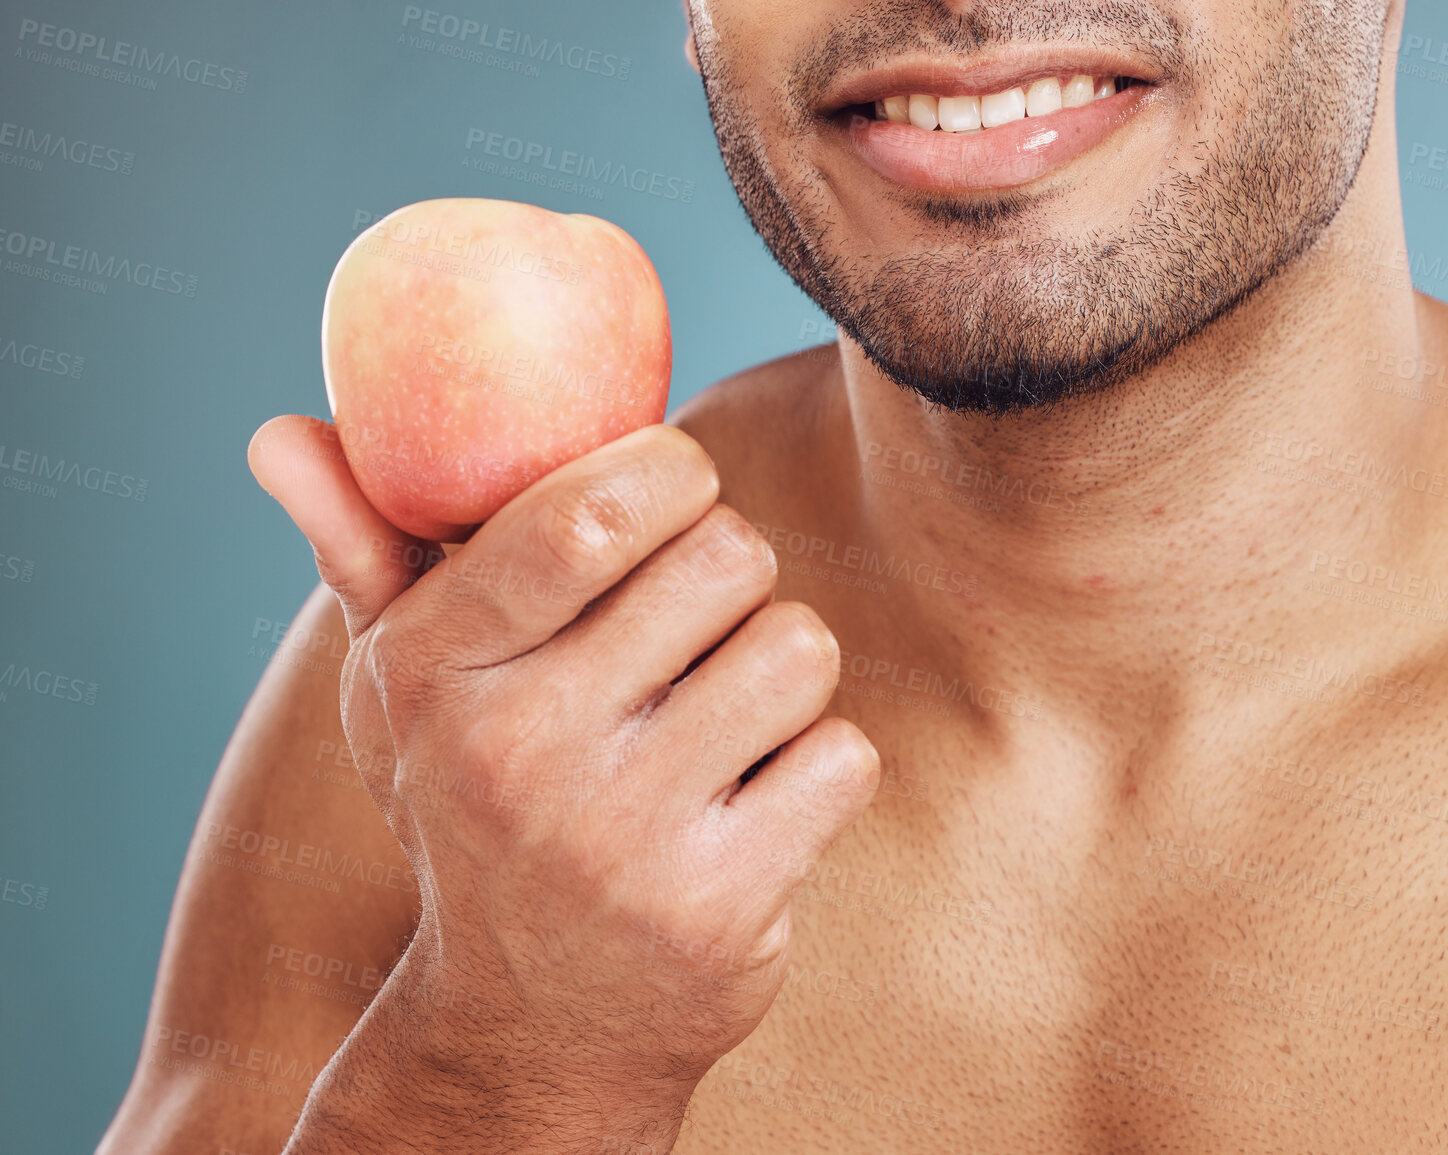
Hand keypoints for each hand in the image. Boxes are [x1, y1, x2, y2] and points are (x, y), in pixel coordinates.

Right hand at [247, 415, 878, 1153]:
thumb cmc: (477, 807)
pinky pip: (841, 756)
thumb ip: (364, 553)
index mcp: (437, 668)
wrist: (525, 1025)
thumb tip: (276, 432)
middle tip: (693, 630)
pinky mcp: (716, 907)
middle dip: (732, 575)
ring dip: (783, 673)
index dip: (670, 471)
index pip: (589, 513)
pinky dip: (818, 768)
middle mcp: (520, 751)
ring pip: (799, 647)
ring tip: (720, 719)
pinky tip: (752, 804)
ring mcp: (621, 836)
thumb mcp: (399, 690)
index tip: (672, 494)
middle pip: (728, 556)